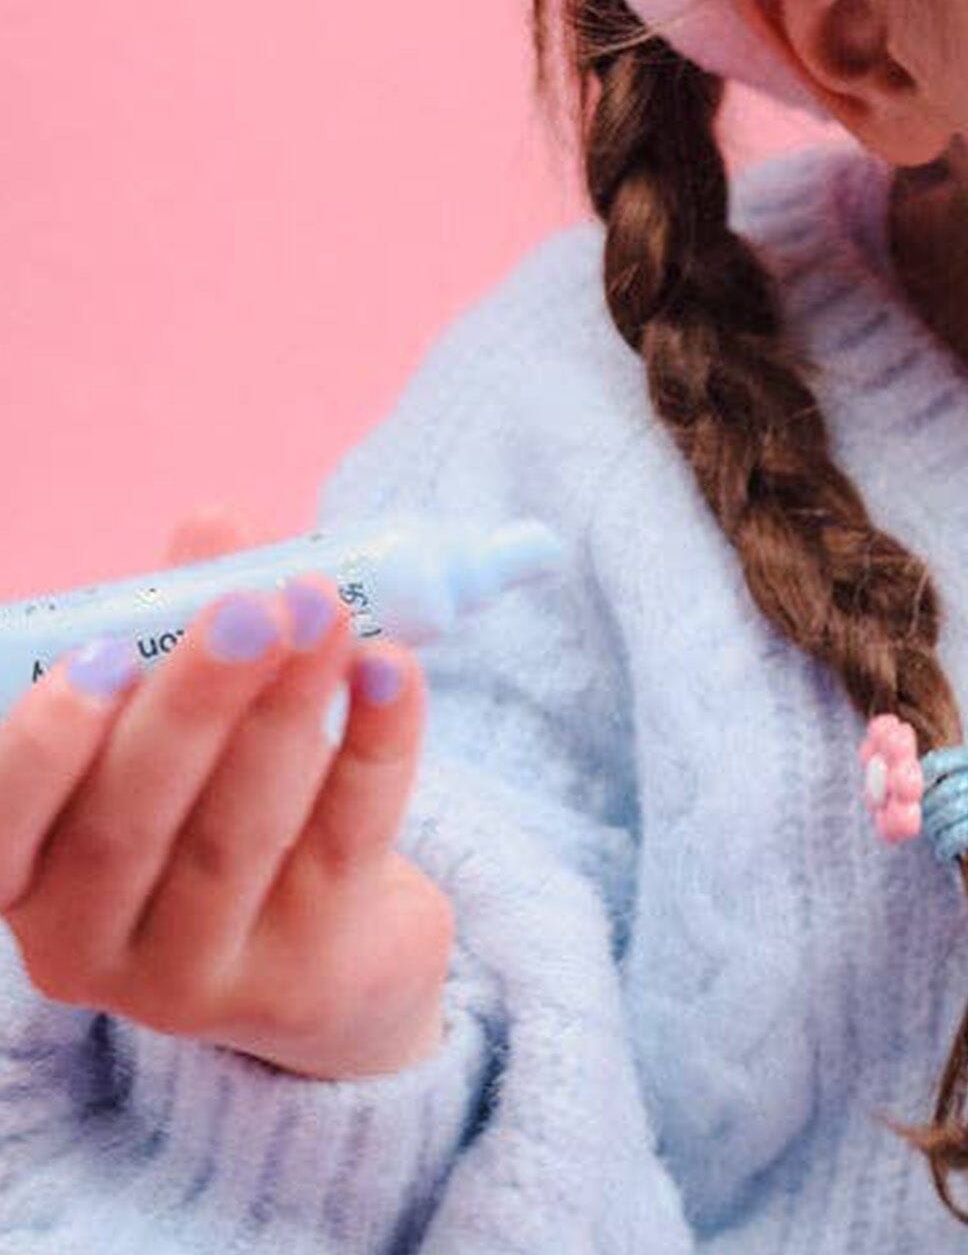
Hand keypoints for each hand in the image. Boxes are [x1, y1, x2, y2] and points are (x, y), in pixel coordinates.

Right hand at [0, 506, 455, 1078]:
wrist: (337, 949)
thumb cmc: (228, 811)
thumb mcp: (193, 726)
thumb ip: (184, 624)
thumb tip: (216, 523)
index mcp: (28, 874)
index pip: (2, 826)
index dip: (42, 745)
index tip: (101, 654)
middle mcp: (86, 943)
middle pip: (129, 822)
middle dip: (194, 702)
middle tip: (251, 605)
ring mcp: (194, 980)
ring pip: (240, 834)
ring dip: (290, 708)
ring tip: (329, 611)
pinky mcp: (303, 978)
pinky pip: (345, 844)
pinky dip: (374, 747)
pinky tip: (394, 671)